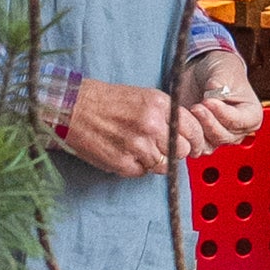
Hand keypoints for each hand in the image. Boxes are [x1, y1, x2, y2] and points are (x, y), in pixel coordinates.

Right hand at [62, 78, 204, 176]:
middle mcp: (152, 125)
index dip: (196, 141)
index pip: (194, 130)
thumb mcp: (146, 97)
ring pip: (163, 165)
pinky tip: (126, 154)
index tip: (194, 146)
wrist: (74, 108)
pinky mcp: (122, 163)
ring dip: (155, 161)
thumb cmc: (109, 101)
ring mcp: (137, 145)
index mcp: (161, 105)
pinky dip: (137, 167)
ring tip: (140, 149)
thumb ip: (168, 115)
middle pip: (183, 151)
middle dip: (176, 151)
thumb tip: (188, 135)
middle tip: (163, 148)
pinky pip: (142, 173)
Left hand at [179, 52, 262, 148]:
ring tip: (190, 110)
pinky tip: (183, 118)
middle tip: (197, 105)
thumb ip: (219, 85)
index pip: (239, 121)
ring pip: (208, 145)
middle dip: (208, 121)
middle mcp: (237, 130)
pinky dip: (187, 135)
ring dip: (196, 130)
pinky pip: (193, 146)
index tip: (209, 100)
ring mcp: (218, 136)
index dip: (223, 113)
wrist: (203, 72)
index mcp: (251, 115)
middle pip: (223, 136)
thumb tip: (212, 96)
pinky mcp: (201, 139)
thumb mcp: (224, 72)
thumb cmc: (221, 71)